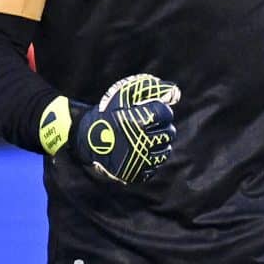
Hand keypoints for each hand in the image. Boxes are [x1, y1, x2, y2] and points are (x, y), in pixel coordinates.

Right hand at [46, 73, 179, 184]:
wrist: (88, 139)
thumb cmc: (109, 114)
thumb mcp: (125, 94)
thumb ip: (152, 89)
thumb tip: (176, 94)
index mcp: (137, 122)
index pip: (166, 113)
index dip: (161, 110)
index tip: (152, 110)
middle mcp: (139, 143)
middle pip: (169, 133)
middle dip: (162, 127)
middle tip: (150, 125)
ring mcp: (137, 161)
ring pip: (164, 152)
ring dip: (159, 144)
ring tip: (147, 138)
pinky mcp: (134, 174)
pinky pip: (153, 168)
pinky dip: (150, 160)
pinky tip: (141, 152)